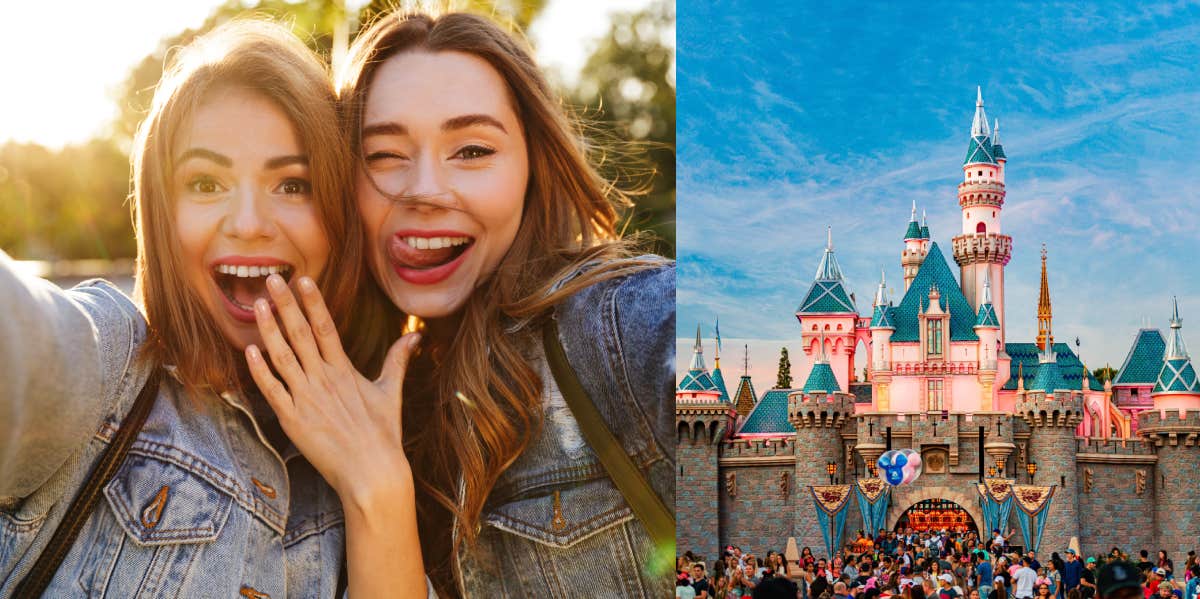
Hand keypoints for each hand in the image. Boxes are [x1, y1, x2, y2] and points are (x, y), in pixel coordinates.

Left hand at [245, 274, 419, 502]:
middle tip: (272, 278)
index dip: (313, 302)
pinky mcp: (293, 420)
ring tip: (258, 305)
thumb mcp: (390, 393)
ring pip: (283, 356)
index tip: (303, 279)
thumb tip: (415, 337)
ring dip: (269, 329)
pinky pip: (272, 390)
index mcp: (345, 371)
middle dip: (286, 304)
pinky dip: (259, 370)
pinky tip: (250, 350)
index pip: (326, 327)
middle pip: (301, 334)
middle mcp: (324, 379)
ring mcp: (306, 398)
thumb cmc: (383, 435)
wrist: (372, 473)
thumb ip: (397, 361)